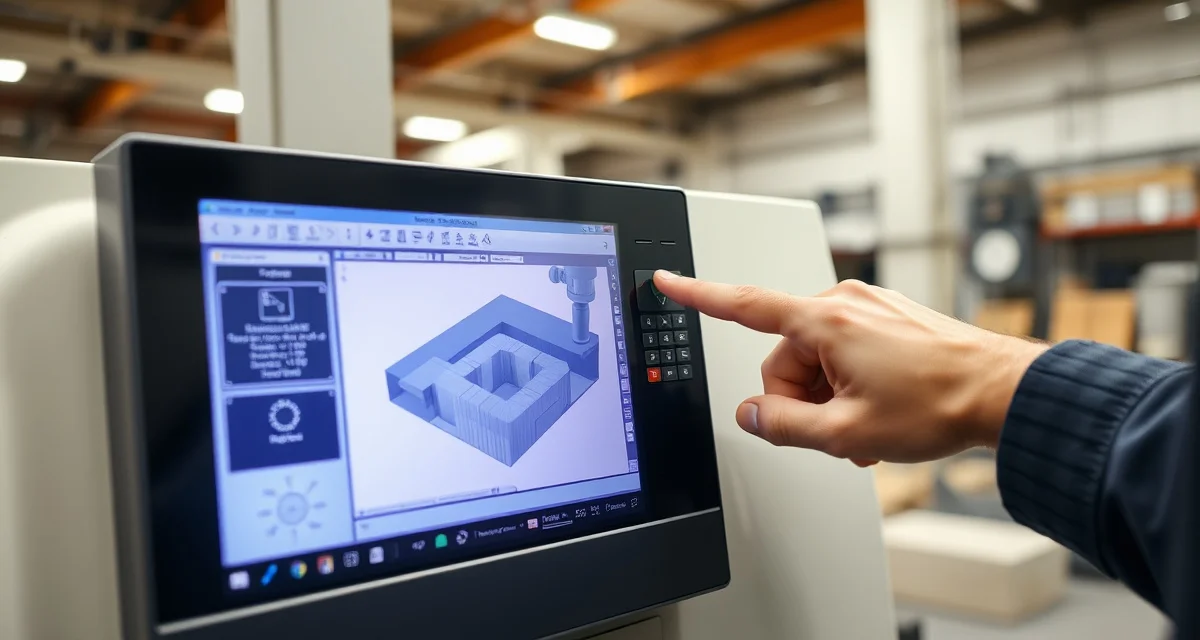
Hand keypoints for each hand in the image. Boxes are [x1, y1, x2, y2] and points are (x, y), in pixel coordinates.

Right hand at [652, 272, 1046, 464]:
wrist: (1006, 392)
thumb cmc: (940, 404)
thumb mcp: (848, 433)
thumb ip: (785, 427)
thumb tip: (753, 417)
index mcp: (827, 321)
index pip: (744, 305)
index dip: (698, 296)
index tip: (667, 282)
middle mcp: (845, 302)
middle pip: (785, 356)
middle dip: (802, 398)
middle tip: (837, 431)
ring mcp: (870, 307)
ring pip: (817, 358)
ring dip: (830, 396)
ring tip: (867, 426)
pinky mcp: (889, 316)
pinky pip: (846, 350)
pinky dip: (851, 383)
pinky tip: (878, 410)